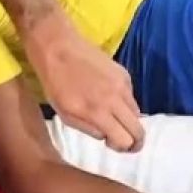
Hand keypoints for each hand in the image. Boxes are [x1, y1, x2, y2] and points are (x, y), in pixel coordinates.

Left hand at [28, 21, 144, 151]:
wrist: (57, 45)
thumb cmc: (54, 81)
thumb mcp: (64, 113)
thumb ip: (88, 128)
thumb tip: (107, 135)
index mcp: (98, 112)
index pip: (125, 139)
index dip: (122, 147)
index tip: (113, 145)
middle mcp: (116, 99)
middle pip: (138, 129)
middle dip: (134, 140)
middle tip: (123, 141)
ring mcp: (122, 84)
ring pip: (137, 113)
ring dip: (128, 120)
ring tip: (113, 118)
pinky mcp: (123, 72)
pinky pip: (131, 96)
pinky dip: (125, 103)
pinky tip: (109, 98)